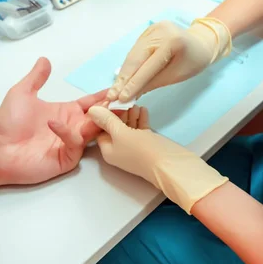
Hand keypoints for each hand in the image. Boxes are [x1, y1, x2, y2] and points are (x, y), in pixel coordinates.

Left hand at [0, 58, 106, 184]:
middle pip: (98, 118)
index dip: (104, 97)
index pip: (91, 103)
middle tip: (120, 101)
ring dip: (98, 121)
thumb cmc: (8, 123)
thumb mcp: (21, 93)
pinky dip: (68, 133)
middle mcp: (73, 127)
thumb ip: (36, 78)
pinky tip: (55, 123)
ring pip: (93, 132)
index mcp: (67, 112)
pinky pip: (75, 144)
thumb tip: (45, 59)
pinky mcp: (66, 158)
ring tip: (100, 112)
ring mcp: (71, 144)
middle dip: (109, 110)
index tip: (118, 89)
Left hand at [88, 106, 227, 213]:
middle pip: (114, 126)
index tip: (108, 99)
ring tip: (135, 102)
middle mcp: (119, 149)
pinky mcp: (148, 143)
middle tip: (122, 98)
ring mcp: (134, 146)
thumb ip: (107, 120)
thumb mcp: (121, 133)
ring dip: (130, 114)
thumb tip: (92, 110)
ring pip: (128, 126)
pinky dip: (141, 119)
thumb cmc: (143, 150)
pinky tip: (144, 109)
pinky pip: (140, 128)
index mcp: (108, 149)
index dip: (102, 114)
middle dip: (118, 112)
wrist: (171, 164)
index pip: (99, 129)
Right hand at [107, 18, 231, 102]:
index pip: (148, 66)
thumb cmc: (193, 62)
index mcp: (172, 42)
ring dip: (123, 74)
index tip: (121, 98)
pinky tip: (122, 79)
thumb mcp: (176, 76)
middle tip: (112, 96)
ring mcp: (152, 28)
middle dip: (123, 79)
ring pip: (133, 54)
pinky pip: (135, 50)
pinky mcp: (147, 30)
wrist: (201, 43)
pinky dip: (129, 65)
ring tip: (114, 90)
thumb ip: (153, 83)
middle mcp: (160, 31)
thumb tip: (130, 95)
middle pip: (136, 58)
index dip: (134, 83)